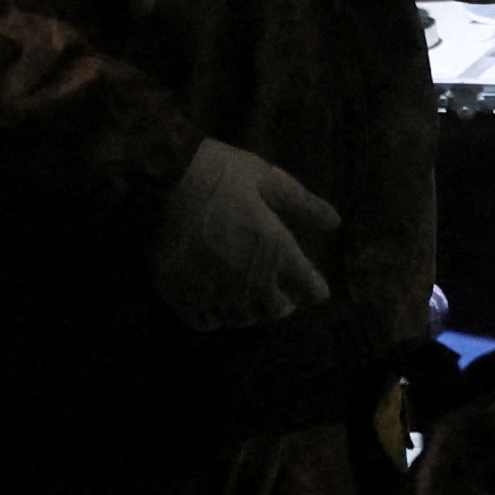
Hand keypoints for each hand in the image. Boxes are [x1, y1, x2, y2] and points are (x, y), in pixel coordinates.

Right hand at [150, 137, 344, 331]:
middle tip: (280, 293)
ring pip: (242, 319)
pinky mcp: (182, 296)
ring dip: (249, 309)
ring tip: (247, 296)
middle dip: (282, 302)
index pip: (308, 287)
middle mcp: (249, 279)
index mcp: (275, 249)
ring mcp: (214, 291)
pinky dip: (215, 316)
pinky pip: (206, 322)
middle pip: (276, 309)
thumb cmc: (218, 172)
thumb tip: (334, 223)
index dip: (314, 288)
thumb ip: (304, 204)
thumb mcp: (268, 178)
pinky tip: (215, 301)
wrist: (159, 179)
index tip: (314, 287)